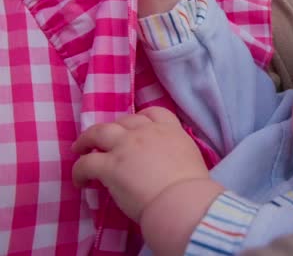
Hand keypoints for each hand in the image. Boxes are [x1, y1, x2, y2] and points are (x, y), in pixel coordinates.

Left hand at [72, 106, 208, 221]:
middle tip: (106, 141)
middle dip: (114, 128)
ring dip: (87, 140)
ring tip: (80, 149)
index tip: (135, 127)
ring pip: (98, 132)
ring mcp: (125, 147)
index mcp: (171, 131)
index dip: (141, 118)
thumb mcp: (191, 159)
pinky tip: (81, 181)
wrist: (182, 200)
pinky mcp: (109, 166)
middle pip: (124, 120)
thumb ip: (176, 154)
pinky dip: (79, 171)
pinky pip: (86, 163)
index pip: (154, 113)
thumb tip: (168, 165)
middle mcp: (146, 132)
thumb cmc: (192, 188)